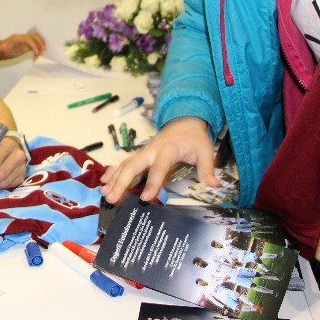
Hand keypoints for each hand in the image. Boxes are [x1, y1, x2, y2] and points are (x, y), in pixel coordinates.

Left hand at [0, 32, 46, 60]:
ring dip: (40, 45)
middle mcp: (21, 38)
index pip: (28, 38)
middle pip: (34, 36)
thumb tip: (4, 47)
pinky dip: (37, 50)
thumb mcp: (1, 49)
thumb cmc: (0, 50)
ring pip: (35, 40)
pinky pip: (34, 45)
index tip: (36, 52)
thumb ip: (3, 48)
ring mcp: (24, 41)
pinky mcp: (25, 45)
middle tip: (44, 50)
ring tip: (40, 54)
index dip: (33, 44)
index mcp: (16, 38)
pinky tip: (35, 56)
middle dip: (40, 42)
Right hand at [99, 117, 216, 202]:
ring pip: (125, 165)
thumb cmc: (194, 137)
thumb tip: (215, 185)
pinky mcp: (141, 154)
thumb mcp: (205, 150)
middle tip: (112, 197)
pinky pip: (124, 162)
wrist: (185, 120)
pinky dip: (114, 171)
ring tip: (104, 192)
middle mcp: (151, 150)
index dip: (152, 183)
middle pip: (133, 166)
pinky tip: (105, 181)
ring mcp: (144, 151)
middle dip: (121, 182)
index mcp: (168, 149)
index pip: (158, 168)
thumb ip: (207, 168)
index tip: (145, 198)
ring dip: (114, 178)